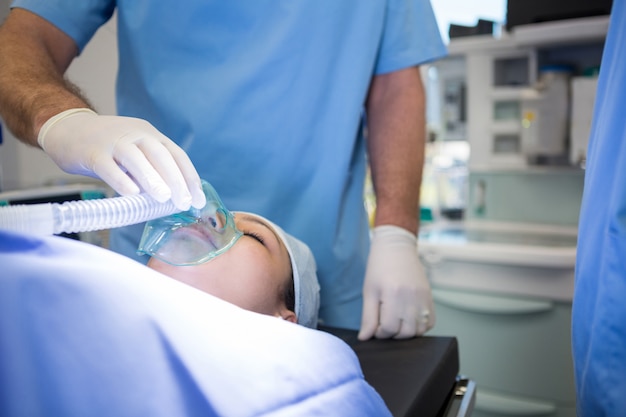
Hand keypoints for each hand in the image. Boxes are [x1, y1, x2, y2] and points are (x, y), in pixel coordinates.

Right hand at [38, 108, 205, 209]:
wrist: (67, 128)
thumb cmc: (106, 148)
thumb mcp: (134, 155)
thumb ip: (151, 173)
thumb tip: (171, 200)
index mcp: (150, 135)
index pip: (176, 155)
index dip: (189, 177)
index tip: (198, 200)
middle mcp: (135, 134)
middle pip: (161, 155)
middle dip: (176, 180)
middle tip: (184, 202)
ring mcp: (113, 141)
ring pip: (136, 157)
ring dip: (152, 178)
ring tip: (164, 198)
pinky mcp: (92, 152)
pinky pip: (108, 166)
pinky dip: (121, 180)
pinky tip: (132, 194)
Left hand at [358, 225, 434, 339]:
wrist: (396, 248)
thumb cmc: (379, 268)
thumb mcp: (369, 292)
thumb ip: (368, 318)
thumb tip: (364, 338)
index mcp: (393, 295)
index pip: (389, 329)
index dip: (380, 333)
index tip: (375, 326)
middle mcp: (411, 298)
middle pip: (406, 333)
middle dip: (393, 334)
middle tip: (385, 324)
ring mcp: (423, 298)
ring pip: (419, 330)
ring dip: (407, 332)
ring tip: (396, 321)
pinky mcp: (430, 297)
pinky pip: (430, 322)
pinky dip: (420, 326)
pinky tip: (408, 319)